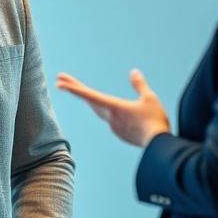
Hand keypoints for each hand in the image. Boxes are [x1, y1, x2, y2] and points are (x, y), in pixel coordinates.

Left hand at [56, 68, 170, 147]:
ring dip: (87, 98)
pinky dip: (103, 108)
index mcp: (114, 107)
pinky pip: (108, 117)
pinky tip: (107, 107)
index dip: (73, 88)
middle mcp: (110, 117)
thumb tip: (134, 72)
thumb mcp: (149, 98)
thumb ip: (139, 85)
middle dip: (74, 88)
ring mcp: (113, 126)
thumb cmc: (155, 120)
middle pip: (88, 100)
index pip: (89, 95)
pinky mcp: (119, 132)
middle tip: (60, 79)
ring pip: (97, 109)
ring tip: (78, 89)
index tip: (59, 83)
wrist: (158, 145)